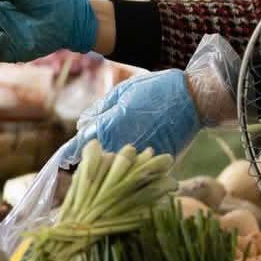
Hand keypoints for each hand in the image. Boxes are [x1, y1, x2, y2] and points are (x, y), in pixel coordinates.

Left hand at [70, 68, 203, 160]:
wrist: (195, 99)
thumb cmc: (157, 89)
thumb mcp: (124, 91)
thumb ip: (100, 110)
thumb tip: (82, 125)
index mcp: (112, 125)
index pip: (83, 143)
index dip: (72, 150)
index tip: (65, 157)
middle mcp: (124, 145)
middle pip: (98, 160)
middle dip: (93, 158)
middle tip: (91, 155)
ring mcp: (141, 157)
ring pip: (116, 169)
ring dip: (112, 165)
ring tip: (115, 158)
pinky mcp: (157, 164)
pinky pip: (138, 170)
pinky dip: (133, 167)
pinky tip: (136, 158)